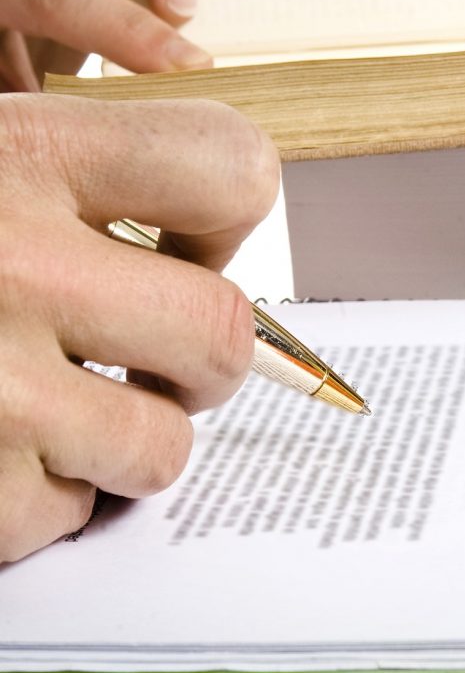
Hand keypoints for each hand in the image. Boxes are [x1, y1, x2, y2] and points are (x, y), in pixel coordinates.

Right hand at [0, 93, 279, 561]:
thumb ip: (82, 178)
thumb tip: (211, 237)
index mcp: (22, 155)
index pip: (234, 169)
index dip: (226, 222)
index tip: (186, 247)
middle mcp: (12, 264)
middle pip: (223, 333)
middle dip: (198, 361)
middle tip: (146, 359)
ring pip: (162, 448)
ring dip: (123, 442)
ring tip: (50, 411)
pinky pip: (69, 518)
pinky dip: (40, 498)